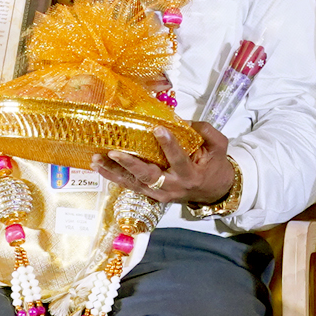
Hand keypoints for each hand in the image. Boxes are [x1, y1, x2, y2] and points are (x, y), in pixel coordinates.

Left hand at [94, 122, 237, 208]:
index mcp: (190, 175)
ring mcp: (160, 194)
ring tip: (97, 160)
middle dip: (130, 164)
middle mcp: (173, 187)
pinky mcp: (152, 195)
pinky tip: (100, 167)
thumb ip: (204, 132)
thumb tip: (182, 120)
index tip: (158, 129)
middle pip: (148, 176)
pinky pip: (131, 186)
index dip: (169, 144)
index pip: (178, 159)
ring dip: (114, 172)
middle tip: (114, 152)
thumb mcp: (219, 147)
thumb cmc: (215, 167)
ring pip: (134, 184)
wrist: (214, 193)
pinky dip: (115, 177)